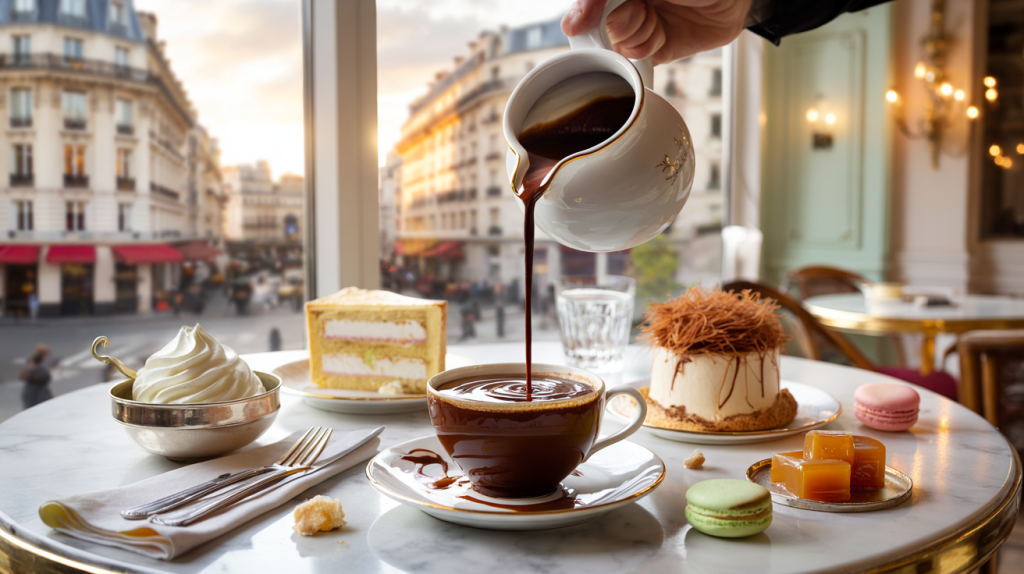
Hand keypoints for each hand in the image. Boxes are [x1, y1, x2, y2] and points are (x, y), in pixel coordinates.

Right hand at [561, 0, 753, 63]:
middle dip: (619, 24)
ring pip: (616, 46)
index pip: (587, 7)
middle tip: (641, 12)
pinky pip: (636, 61)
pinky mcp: (656, 47)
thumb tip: (572, 23)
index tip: (582, 24)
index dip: (584, 15)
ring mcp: (640, 25)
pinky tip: (659, 38)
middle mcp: (624, 5)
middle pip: (597, 28)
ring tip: (655, 22)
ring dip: (636, 37)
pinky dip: (645, 52)